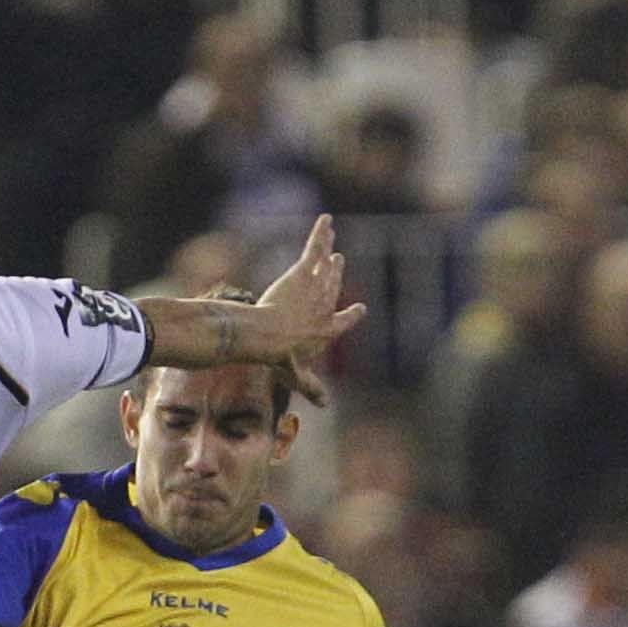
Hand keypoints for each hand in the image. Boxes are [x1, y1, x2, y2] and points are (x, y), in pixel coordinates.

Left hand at [255, 215, 365, 405]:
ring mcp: (315, 288)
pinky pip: (314, 250)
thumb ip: (310, 387)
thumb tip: (323, 406)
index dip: (351, 316)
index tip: (359, 309)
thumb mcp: (296, 375)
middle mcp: (324, 306)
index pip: (342, 322)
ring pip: (325, 266)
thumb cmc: (279, 358)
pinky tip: (324, 221)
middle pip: (332, 288)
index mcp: (325, 331)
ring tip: (331, 241)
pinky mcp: (303, 273)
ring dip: (328, 252)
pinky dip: (320, 234)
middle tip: (339, 262)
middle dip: (336, 275)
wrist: (267, 337)